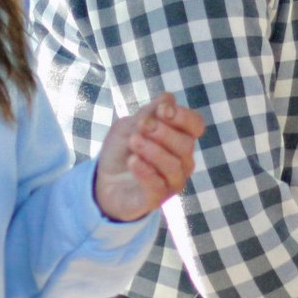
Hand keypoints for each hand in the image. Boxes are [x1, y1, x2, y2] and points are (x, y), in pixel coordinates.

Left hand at [94, 93, 204, 221]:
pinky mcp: (156, 199)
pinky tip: (132, 161)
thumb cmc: (122, 150)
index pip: (195, 125)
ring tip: (133, 141)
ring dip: (153, 150)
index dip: (183, 116)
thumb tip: (169, 97)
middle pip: (186, 145)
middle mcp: (182, 161)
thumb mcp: (130, 125)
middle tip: (141, 126)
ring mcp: (172, 182)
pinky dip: (146, 171)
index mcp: (180, 139)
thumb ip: (149, 113)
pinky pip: (158, 186)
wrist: (102, 181)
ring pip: (174, 166)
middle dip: (164, 133)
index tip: (162, 110)